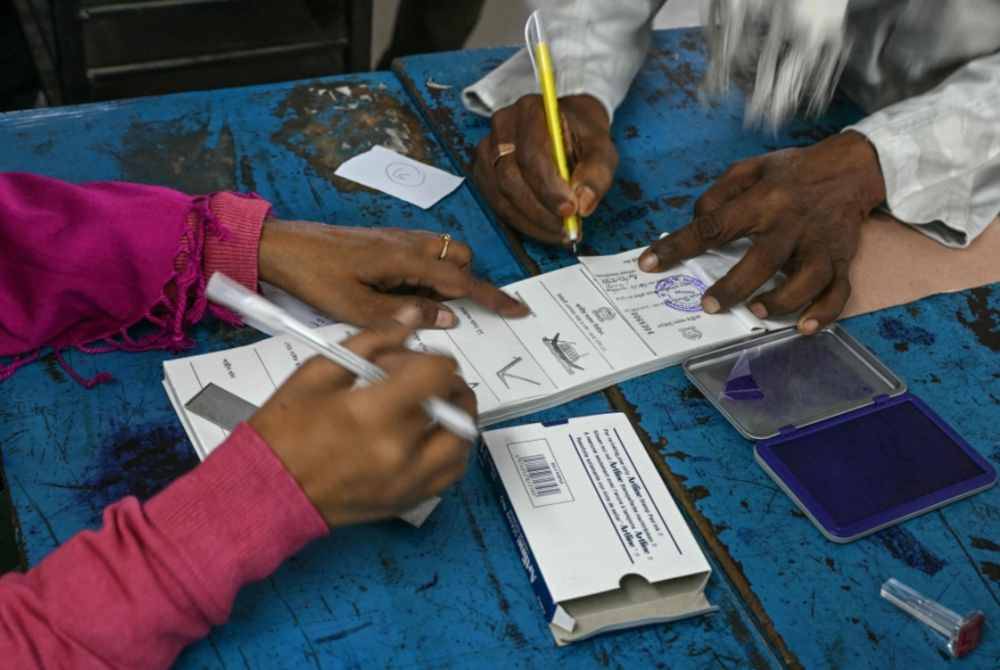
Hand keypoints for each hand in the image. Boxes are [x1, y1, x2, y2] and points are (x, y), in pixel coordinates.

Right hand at [249, 311, 476, 527]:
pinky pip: (451, 473)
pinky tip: (427, 438)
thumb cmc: (282, 432)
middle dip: (447, 384)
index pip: (438, 373)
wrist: (264, 492)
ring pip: (463, 442)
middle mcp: (399, 450)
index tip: (408, 361)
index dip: (430, 358)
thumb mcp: (319, 372)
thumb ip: (372, 340)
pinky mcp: (408, 500)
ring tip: (429, 409)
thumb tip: (410, 318)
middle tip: (421, 381)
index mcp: (374, 413)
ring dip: (456, 418)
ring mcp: (408, 481)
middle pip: (459, 406)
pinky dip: (450, 451)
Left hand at [258, 220, 528, 327]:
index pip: (462, 279)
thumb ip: (405, 314)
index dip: (491, 296)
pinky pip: (423, 254)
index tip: (517, 309)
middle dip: (467, 284)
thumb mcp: (356, 307)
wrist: (281, 246)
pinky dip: (428, 274)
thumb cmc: (314, 276)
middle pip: (459, 258)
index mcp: (405, 259)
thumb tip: (448, 316)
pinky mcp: (385, 241)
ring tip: (421, 307)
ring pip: (442, 254)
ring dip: (445, 279)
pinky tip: (404, 294)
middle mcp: (407, 243)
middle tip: (450, 313)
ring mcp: (397, 239)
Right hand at [473, 94, 617, 244]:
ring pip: (499, 194)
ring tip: (557, 232)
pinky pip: (495, 202)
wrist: (565, 126)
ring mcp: (487, 149)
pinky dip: (519, 221)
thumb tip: (583, 205)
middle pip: (510, 177)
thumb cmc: (582, 136)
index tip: (570, 210)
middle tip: (565, 229)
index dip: (549, 188)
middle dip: (539, 210)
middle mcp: (502, 126)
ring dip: (529, 220)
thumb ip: (596, 173)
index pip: (532, 155)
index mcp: (531, 111)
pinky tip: (541, 227)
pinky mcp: (483, 170)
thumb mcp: (601, 148)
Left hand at [638, 131, 885, 333]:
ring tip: (755, 312)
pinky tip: (803, 327)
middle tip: (708, 305)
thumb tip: (697, 221)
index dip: (678, 246)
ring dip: (781, 301)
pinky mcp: (841, 259)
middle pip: (763, 259)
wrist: (852, 167)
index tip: (648, 264)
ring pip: (806, 280)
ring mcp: (819, 244)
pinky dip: (824, 313)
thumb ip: (718, 193)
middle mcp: (792, 223)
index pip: (713, 225)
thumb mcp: (750, 168)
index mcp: (763, 200)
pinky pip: (838, 291)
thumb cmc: (792, 173)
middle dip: (734, 286)